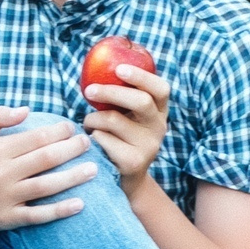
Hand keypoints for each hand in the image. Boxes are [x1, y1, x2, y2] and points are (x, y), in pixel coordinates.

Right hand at [0, 108, 96, 231]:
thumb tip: (26, 109)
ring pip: (46, 186)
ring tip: (93, 169)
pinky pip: (38, 215)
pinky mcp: (7, 218)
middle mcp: (0, 174)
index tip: (72, 127)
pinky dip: (59, 210)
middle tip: (88, 143)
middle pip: (45, 160)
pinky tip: (79, 204)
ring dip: (73, 177)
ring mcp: (5, 198)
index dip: (58, 131)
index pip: (35, 138)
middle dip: (71, 149)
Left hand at [82, 63, 171, 184]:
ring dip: (92, 118)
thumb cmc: (119, 138)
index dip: (141, 77)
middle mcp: (159, 127)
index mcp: (159, 111)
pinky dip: (91, 136)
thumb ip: (120, 99)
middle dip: (110, 92)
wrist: (125, 179)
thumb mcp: (127, 117)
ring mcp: (149, 146)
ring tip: (88, 124)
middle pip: (140, 101)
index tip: (119, 69)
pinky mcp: (133, 162)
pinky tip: (91, 141)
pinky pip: (103, 139)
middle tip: (89, 90)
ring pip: (113, 119)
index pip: (161, 89)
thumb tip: (96, 70)